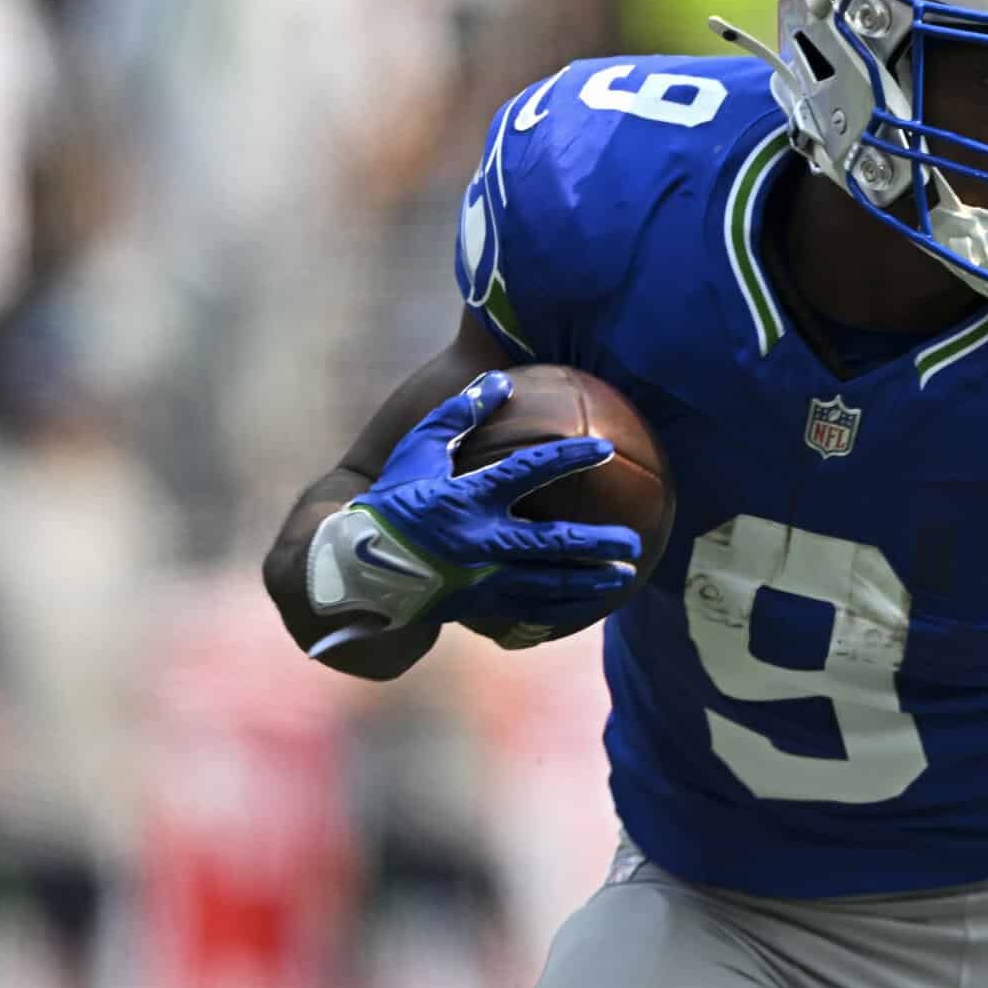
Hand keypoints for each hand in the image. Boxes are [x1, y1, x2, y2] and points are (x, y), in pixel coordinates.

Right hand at [308, 371, 640, 630]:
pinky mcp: (478, 606)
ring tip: (626, 578)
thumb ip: (459, 414)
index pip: (526, 472)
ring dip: (590, 581)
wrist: (355, 569)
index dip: (567, 458)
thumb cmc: (391, 502)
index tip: (603, 448)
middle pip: (550, 543)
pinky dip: (563, 607)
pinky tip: (589, 603)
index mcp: (466, 499)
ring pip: (547, 585)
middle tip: (632, 542)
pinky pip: (530, 609)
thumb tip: (499, 379)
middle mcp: (478, 542)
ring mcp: (479, 579)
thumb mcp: (417, 451)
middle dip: (596, 544)